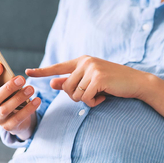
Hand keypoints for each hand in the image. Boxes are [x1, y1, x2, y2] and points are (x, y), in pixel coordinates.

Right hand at [0, 62, 40, 139]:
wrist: (16, 119)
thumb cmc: (8, 98)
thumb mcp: (1, 88)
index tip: (0, 65)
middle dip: (8, 87)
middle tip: (22, 78)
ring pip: (6, 109)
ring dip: (19, 98)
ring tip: (31, 88)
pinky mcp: (9, 127)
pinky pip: (18, 118)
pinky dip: (29, 109)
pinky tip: (37, 100)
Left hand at [25, 55, 152, 106]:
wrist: (136, 82)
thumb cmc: (113, 82)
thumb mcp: (90, 81)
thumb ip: (71, 81)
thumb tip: (53, 83)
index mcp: (81, 61)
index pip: (58, 67)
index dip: (42, 71)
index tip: (27, 73)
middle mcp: (85, 62)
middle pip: (66, 88)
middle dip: (76, 96)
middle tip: (92, 94)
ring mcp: (91, 69)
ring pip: (75, 94)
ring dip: (87, 100)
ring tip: (100, 93)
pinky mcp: (98, 78)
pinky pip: (86, 98)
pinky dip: (94, 102)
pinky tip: (104, 96)